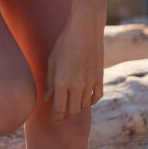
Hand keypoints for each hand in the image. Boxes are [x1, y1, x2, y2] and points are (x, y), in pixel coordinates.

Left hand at [44, 0, 105, 122]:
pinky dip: (90, 101)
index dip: (56, 118)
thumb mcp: (51, 61)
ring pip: (84, 106)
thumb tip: (48, 98)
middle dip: (66, 115)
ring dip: (77, 108)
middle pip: (72, 111)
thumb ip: (49, 81)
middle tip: (62, 115)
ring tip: (72, 106)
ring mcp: (90, 83)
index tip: (55, 119)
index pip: (59, 109)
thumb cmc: (64, 43)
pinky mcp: (100, 78)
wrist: (85, 29)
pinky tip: (85, 99)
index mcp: (61, 82)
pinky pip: (96, 97)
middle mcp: (76, 85)